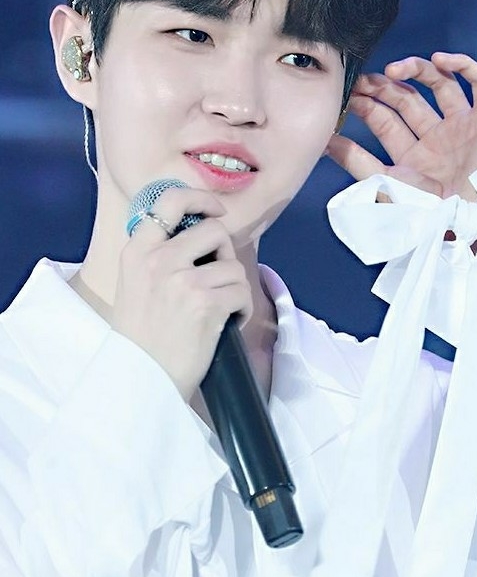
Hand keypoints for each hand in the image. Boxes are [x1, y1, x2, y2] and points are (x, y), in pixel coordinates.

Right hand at [111, 188, 251, 401]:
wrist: (140, 377)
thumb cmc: (140, 337)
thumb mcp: (135, 284)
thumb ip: (158, 256)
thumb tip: (197, 235)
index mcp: (137, 251)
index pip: (170, 201)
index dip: (200, 199)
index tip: (215, 211)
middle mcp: (158, 259)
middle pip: (213, 230)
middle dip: (225, 252)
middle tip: (220, 276)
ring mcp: (183, 280)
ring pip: (232, 265)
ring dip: (235, 287)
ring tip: (222, 309)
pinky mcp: (205, 303)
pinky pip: (242, 292)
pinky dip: (242, 309)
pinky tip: (228, 323)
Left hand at [326, 52, 476, 200]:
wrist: (468, 220)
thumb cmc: (427, 211)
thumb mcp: (384, 183)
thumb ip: (355, 161)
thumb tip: (325, 141)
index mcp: (412, 157)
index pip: (385, 120)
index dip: (366, 104)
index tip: (348, 93)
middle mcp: (435, 139)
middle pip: (408, 100)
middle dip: (384, 87)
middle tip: (365, 79)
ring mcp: (461, 128)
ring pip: (440, 85)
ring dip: (418, 70)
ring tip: (395, 69)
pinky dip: (464, 66)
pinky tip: (442, 60)